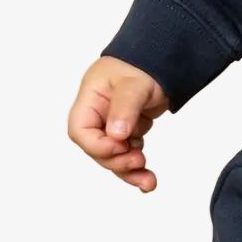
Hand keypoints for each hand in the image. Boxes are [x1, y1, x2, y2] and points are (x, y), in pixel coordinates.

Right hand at [67, 56, 169, 191]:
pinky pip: (127, 155)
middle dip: (117, 160)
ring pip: (113, 157)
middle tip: (139, 161)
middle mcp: (98, 115)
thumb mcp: (134, 83)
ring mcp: (112, 125)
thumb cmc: (142, 65)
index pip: (80, 130)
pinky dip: (137, 168)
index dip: (97, 145)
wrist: (161, 60)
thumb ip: (125, 107)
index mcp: (91, 99)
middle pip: (97, 149)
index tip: (120, 145)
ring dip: (129, 171)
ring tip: (148, 181)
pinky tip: (148, 179)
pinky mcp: (127, 133)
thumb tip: (116, 134)